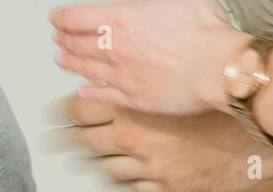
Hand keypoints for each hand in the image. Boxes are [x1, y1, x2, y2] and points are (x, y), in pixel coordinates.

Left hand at [52, 0, 246, 113]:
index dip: (62, 18)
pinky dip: (90, 93)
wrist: (217, 68)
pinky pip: (105, 97)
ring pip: (86, 70)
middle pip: (77, 44)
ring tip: (63, 61)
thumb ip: (152, 1)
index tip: (56, 19)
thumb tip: (148, 1)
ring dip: (71, 64)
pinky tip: (83, 92)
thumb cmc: (203, 33)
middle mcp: (115, 49)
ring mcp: (123, 77)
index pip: (76, 18)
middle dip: (64, 41)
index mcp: (120, 19)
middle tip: (58, 40)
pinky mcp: (135, 100)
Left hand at [65, 98, 272, 191]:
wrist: (256, 139)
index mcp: (133, 110)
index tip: (58, 113)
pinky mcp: (166, 188)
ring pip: (104, 169)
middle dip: (68, 141)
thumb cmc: (221, 108)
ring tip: (83, 158)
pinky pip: (131, 186)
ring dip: (93, 163)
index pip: (79, 110)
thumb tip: (113, 88)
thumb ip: (140, 93)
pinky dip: (121, 179)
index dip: (66, 111)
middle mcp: (136, 142)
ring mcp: (150, 169)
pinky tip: (117, 173)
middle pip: (84, 143)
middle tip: (56, 140)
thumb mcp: (172, 91)